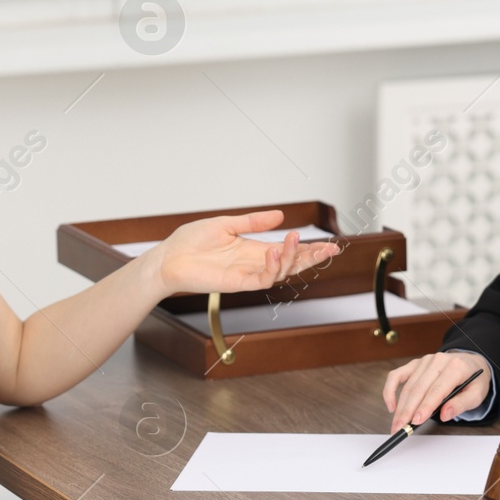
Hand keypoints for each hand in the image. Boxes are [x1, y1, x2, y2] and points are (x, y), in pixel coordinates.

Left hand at [147, 210, 339, 296]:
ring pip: (280, 271)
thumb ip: (254, 221)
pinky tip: (274, 251)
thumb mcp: (226, 224)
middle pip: (291, 263)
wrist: (169, 257)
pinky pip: (261, 278)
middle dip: (312, 257)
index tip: (330, 244)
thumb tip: (280, 215)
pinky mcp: (237, 283)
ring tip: (296, 239)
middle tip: (331, 249)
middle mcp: (254, 263)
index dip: (308, 248)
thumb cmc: (190, 241)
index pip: (288, 250)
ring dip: (292, 257)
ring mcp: (247, 274)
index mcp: (254, 249)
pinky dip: (271, 267)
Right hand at [383, 351, 492, 432]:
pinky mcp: (415, 364)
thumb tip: (445, 414)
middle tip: (400, 428)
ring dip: (400, 407)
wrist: (471, 363)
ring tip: (396, 424)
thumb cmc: (474, 380)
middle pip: (418, 388)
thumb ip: (462, 404)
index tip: (416, 421)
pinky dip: (390, 390)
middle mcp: (437, 361)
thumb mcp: (477, 394)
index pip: (436, 389)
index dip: (425, 406)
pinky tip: (391, 406)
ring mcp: (424, 361)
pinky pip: (396, 375)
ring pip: (407, 386)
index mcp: (455, 367)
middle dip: (407, 411)